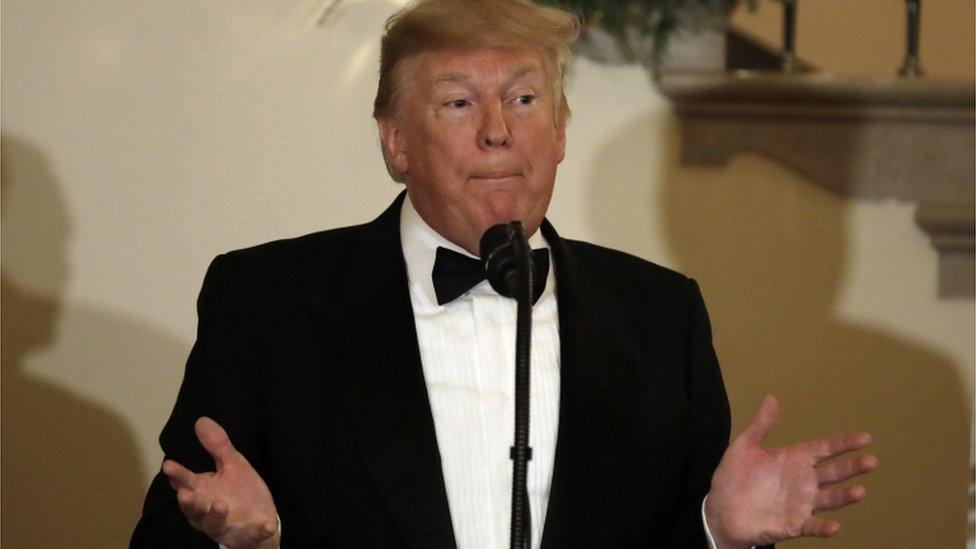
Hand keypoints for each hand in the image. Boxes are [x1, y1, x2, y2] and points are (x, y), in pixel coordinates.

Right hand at [162, 417, 279, 548]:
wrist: (258, 517)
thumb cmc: (238, 490)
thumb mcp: (232, 464)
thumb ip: (217, 446)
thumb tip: (201, 420)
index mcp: (202, 491)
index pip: (186, 482)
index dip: (177, 475)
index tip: (169, 465)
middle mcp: (207, 511)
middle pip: (193, 508)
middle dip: (188, 502)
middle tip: (185, 494)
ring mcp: (224, 526)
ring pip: (214, 524)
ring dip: (215, 515)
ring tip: (220, 504)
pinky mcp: (244, 536)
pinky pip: (251, 535)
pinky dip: (258, 531)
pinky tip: (268, 525)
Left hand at [704, 395, 876, 547]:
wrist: (719, 509)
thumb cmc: (734, 478)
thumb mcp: (745, 446)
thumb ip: (761, 425)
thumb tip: (771, 398)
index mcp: (794, 460)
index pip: (825, 449)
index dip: (844, 443)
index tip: (865, 437)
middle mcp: (803, 482)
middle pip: (834, 473)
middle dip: (852, 468)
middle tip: (871, 461)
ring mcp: (800, 504)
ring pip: (829, 499)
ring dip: (844, 497)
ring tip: (860, 492)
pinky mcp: (792, 525)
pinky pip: (812, 526)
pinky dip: (823, 527)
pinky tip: (835, 526)